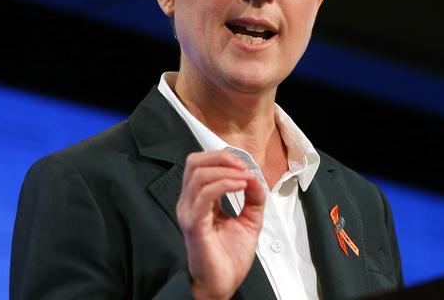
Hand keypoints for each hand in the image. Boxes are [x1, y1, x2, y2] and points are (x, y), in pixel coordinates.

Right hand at [176, 150, 265, 299]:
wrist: (222, 285)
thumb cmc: (229, 258)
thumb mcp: (249, 220)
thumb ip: (253, 198)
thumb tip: (255, 176)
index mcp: (199, 200)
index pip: (201, 164)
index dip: (223, 158)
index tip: (246, 166)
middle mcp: (189, 203)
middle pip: (194, 162)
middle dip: (221, 158)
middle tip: (243, 167)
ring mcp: (189, 212)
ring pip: (198, 174)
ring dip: (226, 170)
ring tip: (245, 178)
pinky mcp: (194, 224)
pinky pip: (204, 194)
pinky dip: (225, 184)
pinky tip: (240, 186)